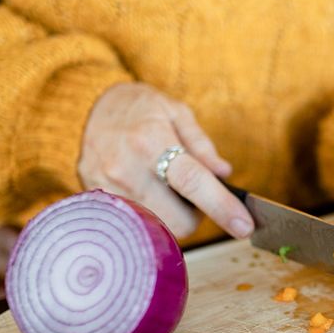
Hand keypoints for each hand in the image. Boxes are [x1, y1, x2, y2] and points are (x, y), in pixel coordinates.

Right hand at [79, 82, 253, 238]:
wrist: (89, 105)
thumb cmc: (140, 108)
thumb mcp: (177, 112)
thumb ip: (202, 145)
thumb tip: (224, 173)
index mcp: (150, 140)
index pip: (192, 182)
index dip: (221, 206)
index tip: (244, 226)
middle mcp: (124, 166)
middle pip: (178, 219)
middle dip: (194, 214)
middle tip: (188, 193)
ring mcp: (105, 186)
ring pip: (157, 227)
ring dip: (170, 216)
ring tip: (163, 189)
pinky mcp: (93, 199)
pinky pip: (133, 224)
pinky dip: (148, 216)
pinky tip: (145, 194)